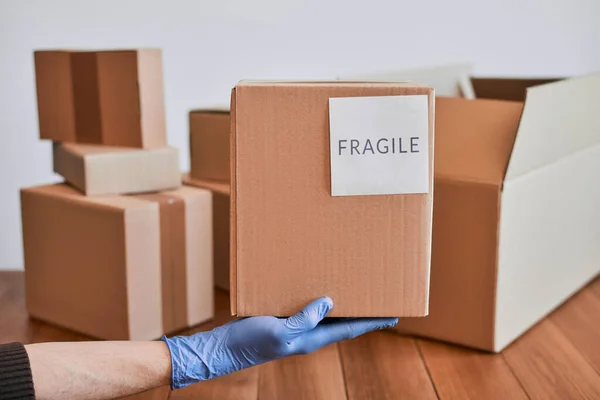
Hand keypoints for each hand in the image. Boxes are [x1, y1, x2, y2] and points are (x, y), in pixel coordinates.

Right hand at [162, 296, 397, 388]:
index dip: (373, 322)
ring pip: (327, 313)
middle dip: (363, 311)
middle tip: (380, 296)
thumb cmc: (249, 342)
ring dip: (344, 302)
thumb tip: (330, 303)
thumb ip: (304, 319)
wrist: (223, 348)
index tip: (394, 315)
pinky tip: (320, 283)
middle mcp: (309, 333)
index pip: (350, 329)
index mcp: (312, 339)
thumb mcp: (279, 332)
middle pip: (344, 321)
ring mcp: (297, 326)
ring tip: (358, 287)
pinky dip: (319, 296)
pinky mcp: (285, 318)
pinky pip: (308, 306)